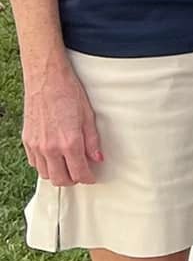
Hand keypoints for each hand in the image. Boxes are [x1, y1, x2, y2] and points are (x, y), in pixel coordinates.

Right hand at [22, 61, 102, 186]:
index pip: (79, 173)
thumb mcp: (88, 116)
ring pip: (46, 174)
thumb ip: (92, 141)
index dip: (88, 178)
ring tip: (68, 165)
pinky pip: (35, 163)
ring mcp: (36, 146)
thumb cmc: (69, 94)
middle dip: (73, 180)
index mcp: (69, 142)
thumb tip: (98, 158)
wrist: (46, 80)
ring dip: (58, 174)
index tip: (93, 177)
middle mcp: (50, 148)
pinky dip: (45, 165)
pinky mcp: (27, 141)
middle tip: (81, 173)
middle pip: (60, 179)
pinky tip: (54, 157)